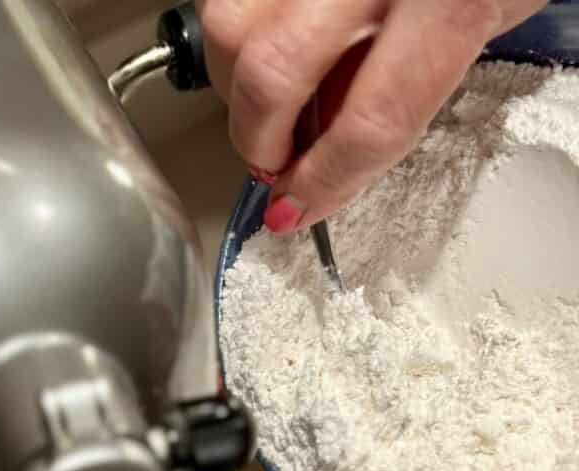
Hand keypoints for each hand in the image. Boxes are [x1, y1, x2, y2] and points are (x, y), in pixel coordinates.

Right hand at [197, 0, 545, 231]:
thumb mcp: (485, 24)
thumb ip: (400, 91)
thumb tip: (318, 153)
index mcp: (447, 2)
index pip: (369, 121)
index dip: (321, 180)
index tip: (293, 207)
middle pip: (273, 72)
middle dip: (258, 138)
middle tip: (272, 159)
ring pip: (228, 24)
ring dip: (235, 79)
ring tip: (270, 94)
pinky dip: (237, 30)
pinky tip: (268, 39)